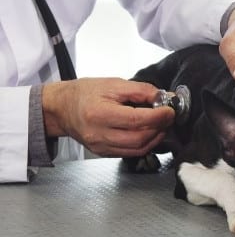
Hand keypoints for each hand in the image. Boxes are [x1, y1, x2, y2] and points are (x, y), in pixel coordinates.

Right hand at [42, 78, 174, 156]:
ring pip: (137, 149)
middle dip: (159, 128)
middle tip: (168, 117)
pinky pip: (130, 153)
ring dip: (155, 138)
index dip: (157, 117)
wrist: (62, 108)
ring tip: (161, 125)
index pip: (136, 120)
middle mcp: (98, 134)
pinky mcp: (103, 153)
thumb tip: (164, 97)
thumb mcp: (113, 84)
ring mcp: (100, 147)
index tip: (169, 110)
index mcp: (99, 114)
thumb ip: (141, 90)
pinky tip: (149, 133)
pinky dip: (145, 144)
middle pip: (139, 138)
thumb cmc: (85, 93)